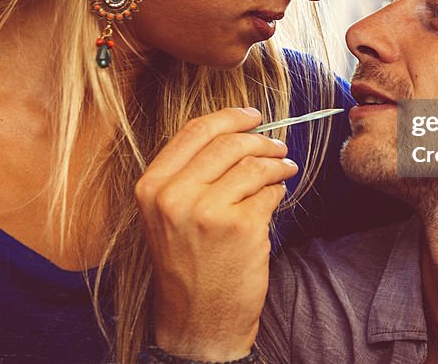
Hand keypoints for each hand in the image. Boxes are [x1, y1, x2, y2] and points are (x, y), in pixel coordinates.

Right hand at [135, 107, 297, 359]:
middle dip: (260, 140)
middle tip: (277, 145)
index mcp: (152, 187)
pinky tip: (277, 195)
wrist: (198, 320)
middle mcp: (175, 196)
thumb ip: (189, 173)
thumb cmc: (187, 265)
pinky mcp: (242, 228)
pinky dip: (279, 189)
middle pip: (228, 143)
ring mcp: (208, 212)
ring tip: (285, 168)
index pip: (194, 131)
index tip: (252, 116)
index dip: (229, 117)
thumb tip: (235, 132)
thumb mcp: (167, 215)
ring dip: (277, 163)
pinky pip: (269, 192)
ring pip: (254, 165)